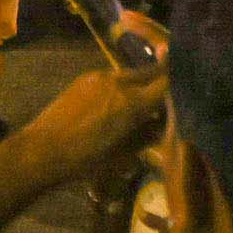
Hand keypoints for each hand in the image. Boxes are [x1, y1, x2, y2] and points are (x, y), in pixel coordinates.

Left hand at [9, 48, 166, 182]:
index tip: (189, 91)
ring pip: (131, 74)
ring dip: (140, 85)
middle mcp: (120, 82)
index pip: (168, 82)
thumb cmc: (86, 160)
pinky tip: (115, 104)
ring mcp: (101, 75)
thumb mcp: (125, 154)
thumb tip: (165, 124)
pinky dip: (120, 87)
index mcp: (133, 103)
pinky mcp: (85, 77)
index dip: (181, 85)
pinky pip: (112, 77)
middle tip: (168, 97)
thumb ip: (148, 134)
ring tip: (139, 104)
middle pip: (152, 71)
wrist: (43, 150)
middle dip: (162, 82)